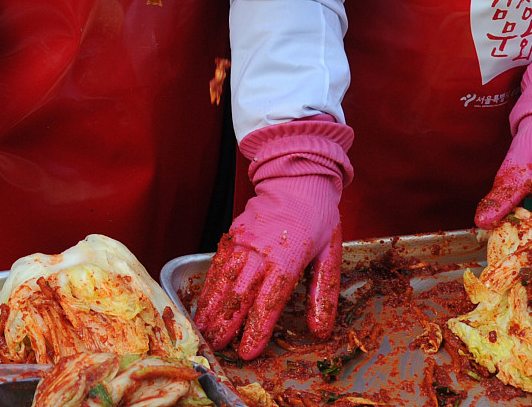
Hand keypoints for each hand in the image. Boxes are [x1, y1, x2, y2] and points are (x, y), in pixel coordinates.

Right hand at [196, 216, 342, 360]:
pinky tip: (202, 303)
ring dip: (210, 307)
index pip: (269, 299)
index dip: (256, 328)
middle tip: (214, 346)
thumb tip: (320, 330)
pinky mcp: (232, 236)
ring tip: (200, 330)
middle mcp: (260, 251)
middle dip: (226, 323)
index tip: (247, 351)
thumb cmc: (317, 217)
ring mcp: (242, 242)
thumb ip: (323, 293)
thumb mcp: (330, 254)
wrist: (296, 179)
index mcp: (287, 257)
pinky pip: (217, 264)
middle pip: (239, 293)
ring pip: (222, 279)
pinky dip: (207, 286)